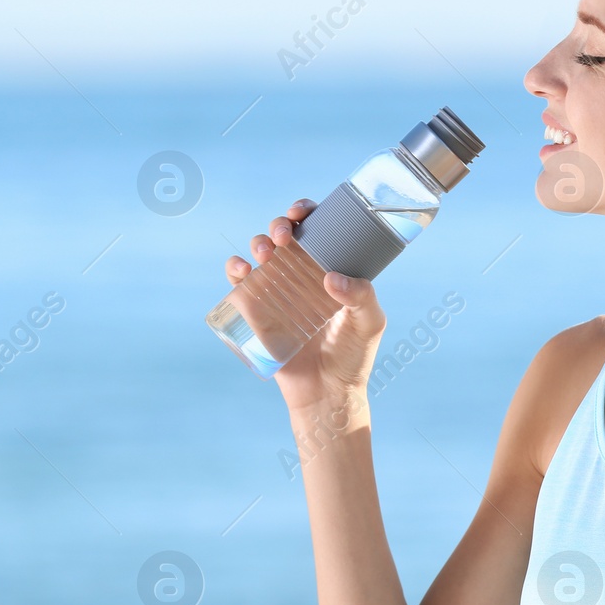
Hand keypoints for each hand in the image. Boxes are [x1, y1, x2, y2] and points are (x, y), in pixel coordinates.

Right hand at [224, 199, 386, 411]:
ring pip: (261, 254)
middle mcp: (302, 275)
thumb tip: (332, 278)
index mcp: (329, 268)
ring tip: (265, 253)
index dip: (306, 212)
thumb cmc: (353, 356)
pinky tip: (242, 269)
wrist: (327, 393)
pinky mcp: (258, 312)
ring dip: (257, 243)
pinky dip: (235, 269)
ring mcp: (278, 292)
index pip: (317, 230)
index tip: (302, 212)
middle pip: (285, 236)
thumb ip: (362, 297)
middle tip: (283, 235)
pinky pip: (240, 284)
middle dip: (279, 224)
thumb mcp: (368, 323)